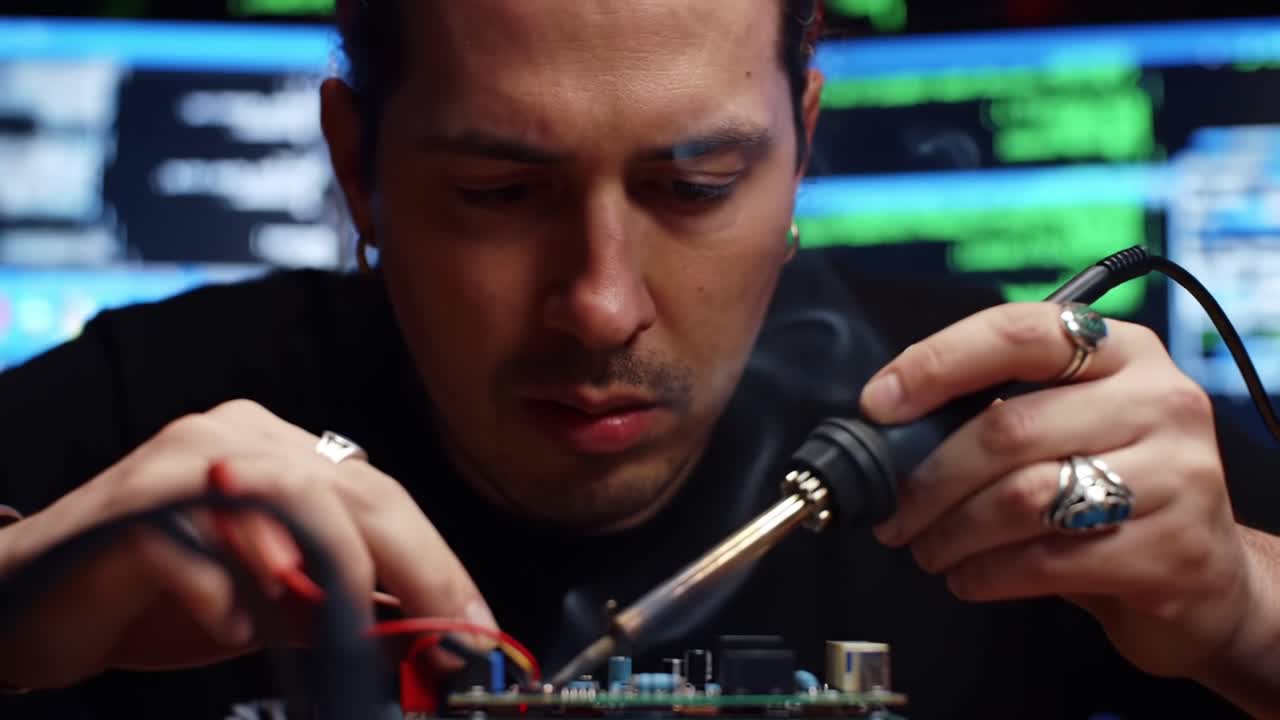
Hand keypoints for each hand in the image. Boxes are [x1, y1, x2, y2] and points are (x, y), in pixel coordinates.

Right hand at [0, 400, 492, 689]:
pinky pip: (195, 546)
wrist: (35, 603)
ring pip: (289, 502)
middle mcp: (239, 439)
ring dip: (331, 575)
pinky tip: (233, 629)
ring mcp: (182, 464)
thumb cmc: (159, 599)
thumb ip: (341, 605)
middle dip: (417, 568)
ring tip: (352, 632)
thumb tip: (430, 634)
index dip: (437, 561)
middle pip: (352, 494)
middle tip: (455, 635)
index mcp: (280, 452)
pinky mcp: (128, 508)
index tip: (478, 625)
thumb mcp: (272, 605)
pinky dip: (224, 594)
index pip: (380, 498)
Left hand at [859, 302, 1251, 679]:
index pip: (1018, 332)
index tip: (879, 404)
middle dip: (929, 478)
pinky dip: (987, 573)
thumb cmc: (1113, 488)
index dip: (937, 363)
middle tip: (893, 511)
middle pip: (1008, 429)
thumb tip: (891, 423)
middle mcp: (1159, 401)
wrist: (1207, 575)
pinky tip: (968, 577)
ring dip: (952, 532)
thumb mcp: (1069, 426)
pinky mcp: (1172, 550)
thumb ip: (999, 409)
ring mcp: (1177, 475)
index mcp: (1123, 351)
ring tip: (927, 548)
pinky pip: (1047, 561)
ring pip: (1023, 498)